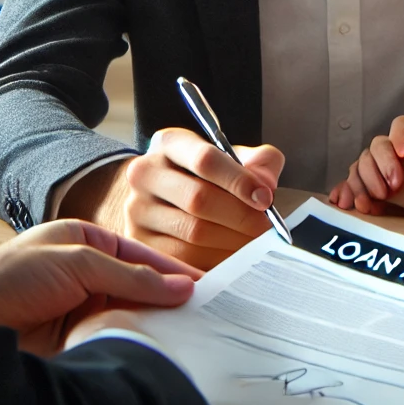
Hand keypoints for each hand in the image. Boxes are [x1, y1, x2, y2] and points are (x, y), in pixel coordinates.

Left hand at [0, 218, 199, 355]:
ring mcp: (82, 308)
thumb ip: (129, 275)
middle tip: (203, 311)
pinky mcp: (76, 340)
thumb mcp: (79, 262)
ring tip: (187, 331)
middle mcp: (88, 274)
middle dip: (167, 298)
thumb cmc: (14, 276)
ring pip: (130, 315)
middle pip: (139, 287)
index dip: (170, 270)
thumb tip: (177, 286)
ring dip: (153, 322)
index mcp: (87, 242)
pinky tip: (154, 347)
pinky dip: (134, 342)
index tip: (202, 285)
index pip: (140, 256)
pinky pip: (115, 338)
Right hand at [62, 128, 285, 270]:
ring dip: (231, 242)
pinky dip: (214, 261)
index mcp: (169, 143)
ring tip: (255, 245)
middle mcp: (145, 173)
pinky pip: (182, 260)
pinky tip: (233, 260)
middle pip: (198, 199)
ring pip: (192, 233)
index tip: (266, 198)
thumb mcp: (228, 156)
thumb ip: (257, 162)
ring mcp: (137, 210)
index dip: (239, 180)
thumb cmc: (202, 174)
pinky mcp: (139, 243)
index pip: (205, 159)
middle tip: (266, 229)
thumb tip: (266, 185)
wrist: (157, 194)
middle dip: (240, 216)